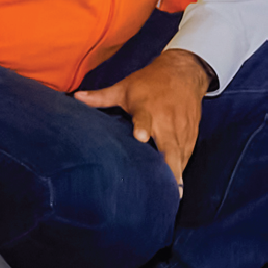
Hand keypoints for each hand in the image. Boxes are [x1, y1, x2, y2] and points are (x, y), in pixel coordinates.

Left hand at [74, 49, 210, 185]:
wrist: (184, 72)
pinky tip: (177, 187)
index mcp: (147, 108)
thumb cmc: (150, 81)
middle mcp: (166, 120)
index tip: (140, 137)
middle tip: (168, 188)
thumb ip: (101, 97)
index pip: (144, 119)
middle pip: (169, 146)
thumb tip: (75, 98)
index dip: (143, 128)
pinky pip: (187, 155)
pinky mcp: (191, 135)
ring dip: (178, 174)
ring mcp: (182, 129)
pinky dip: (183, 169)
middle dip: (170, 166)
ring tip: (174, 196)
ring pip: (181, 155)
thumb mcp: (124, 87)